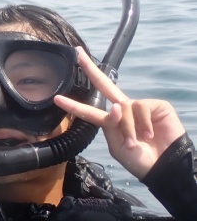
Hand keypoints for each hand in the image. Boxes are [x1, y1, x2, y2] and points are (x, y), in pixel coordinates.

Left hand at [54, 47, 185, 179]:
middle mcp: (123, 110)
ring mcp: (139, 106)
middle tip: (78, 54)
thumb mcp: (118, 146)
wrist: (164, 166)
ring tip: (136, 143)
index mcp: (110, 122)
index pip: (89, 110)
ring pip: (124, 107)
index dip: (73, 105)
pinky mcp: (156, 105)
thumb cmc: (139, 160)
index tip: (56, 98)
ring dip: (129, 129)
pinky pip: (141, 108)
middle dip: (90, 69)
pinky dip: (143, 124)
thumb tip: (115, 106)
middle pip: (104, 85)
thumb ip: (111, 126)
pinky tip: (150, 134)